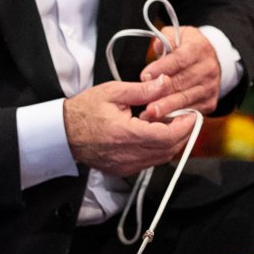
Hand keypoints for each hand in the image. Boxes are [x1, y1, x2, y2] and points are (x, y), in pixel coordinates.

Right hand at [64, 79, 196, 176]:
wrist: (62, 133)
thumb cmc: (84, 111)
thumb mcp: (113, 92)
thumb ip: (142, 90)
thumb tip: (164, 83)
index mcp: (126, 134)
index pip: (167, 136)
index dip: (184, 126)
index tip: (191, 114)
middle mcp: (128, 155)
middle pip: (169, 149)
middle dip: (182, 133)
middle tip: (185, 117)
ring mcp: (126, 166)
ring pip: (162, 158)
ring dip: (172, 142)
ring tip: (170, 123)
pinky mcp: (124, 170)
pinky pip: (150, 162)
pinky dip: (159, 149)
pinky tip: (155, 135)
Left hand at [139, 26, 220, 121]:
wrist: (213, 60)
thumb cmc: (188, 47)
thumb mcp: (178, 35)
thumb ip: (166, 39)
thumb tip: (157, 45)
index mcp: (199, 49)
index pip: (179, 59)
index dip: (161, 68)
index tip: (144, 76)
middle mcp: (208, 69)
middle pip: (182, 83)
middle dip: (161, 93)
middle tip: (144, 102)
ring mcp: (210, 87)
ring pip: (186, 99)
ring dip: (167, 108)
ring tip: (149, 114)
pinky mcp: (209, 102)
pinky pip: (191, 111)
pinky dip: (175, 117)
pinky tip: (161, 119)